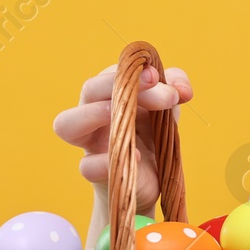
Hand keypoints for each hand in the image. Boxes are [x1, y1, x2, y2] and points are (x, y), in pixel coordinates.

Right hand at [52, 62, 191, 215]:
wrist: (151, 179)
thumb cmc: (152, 134)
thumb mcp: (167, 107)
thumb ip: (175, 86)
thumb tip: (183, 89)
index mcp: (111, 93)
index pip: (114, 72)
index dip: (133, 70)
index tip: (156, 76)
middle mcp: (94, 114)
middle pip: (89, 89)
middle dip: (121, 85)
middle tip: (162, 95)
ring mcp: (91, 143)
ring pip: (66, 124)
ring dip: (93, 114)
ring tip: (124, 116)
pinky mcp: (96, 172)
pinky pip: (87, 165)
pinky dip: (106, 161)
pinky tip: (137, 158)